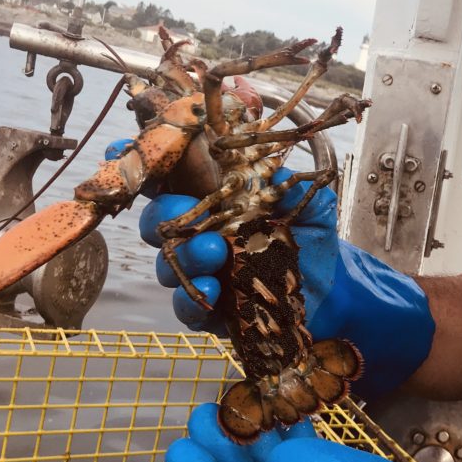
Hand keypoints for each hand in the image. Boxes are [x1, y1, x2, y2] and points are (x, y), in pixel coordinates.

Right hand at [141, 168, 434, 399]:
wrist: (335, 295)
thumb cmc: (314, 242)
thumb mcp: (310, 205)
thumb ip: (290, 182)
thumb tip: (269, 164)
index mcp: (217, 200)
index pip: (171, 179)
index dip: (146, 164)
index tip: (125, 151)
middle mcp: (201, 233)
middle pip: (158, 220)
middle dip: (165, 215)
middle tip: (186, 216)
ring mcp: (203, 273)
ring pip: (168, 263)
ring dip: (186, 257)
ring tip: (214, 254)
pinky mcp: (211, 311)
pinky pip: (185, 308)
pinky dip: (193, 300)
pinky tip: (213, 294)